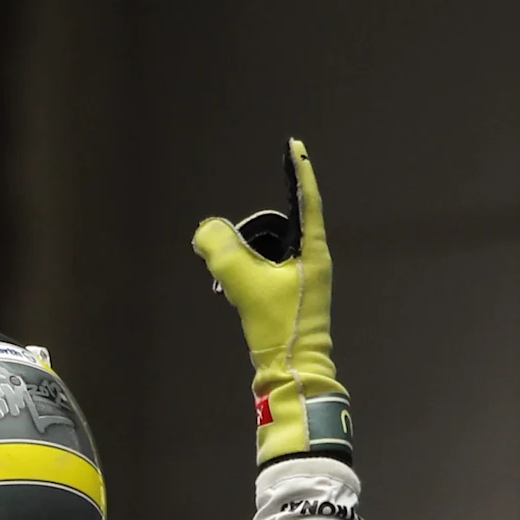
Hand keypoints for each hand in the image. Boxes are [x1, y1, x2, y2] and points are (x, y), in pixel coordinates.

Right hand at [191, 138, 344, 465]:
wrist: (291, 374)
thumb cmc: (278, 328)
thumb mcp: (243, 284)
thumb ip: (220, 250)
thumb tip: (206, 231)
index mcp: (313, 250)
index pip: (306, 198)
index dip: (298, 170)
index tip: (293, 145)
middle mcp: (312, 259)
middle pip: (278, 225)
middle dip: (249, 231)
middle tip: (227, 249)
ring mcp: (303, 279)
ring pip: (268, 250)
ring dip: (242, 257)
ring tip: (225, 279)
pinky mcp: (290, 297)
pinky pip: (264, 270)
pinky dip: (245, 273)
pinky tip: (230, 291)